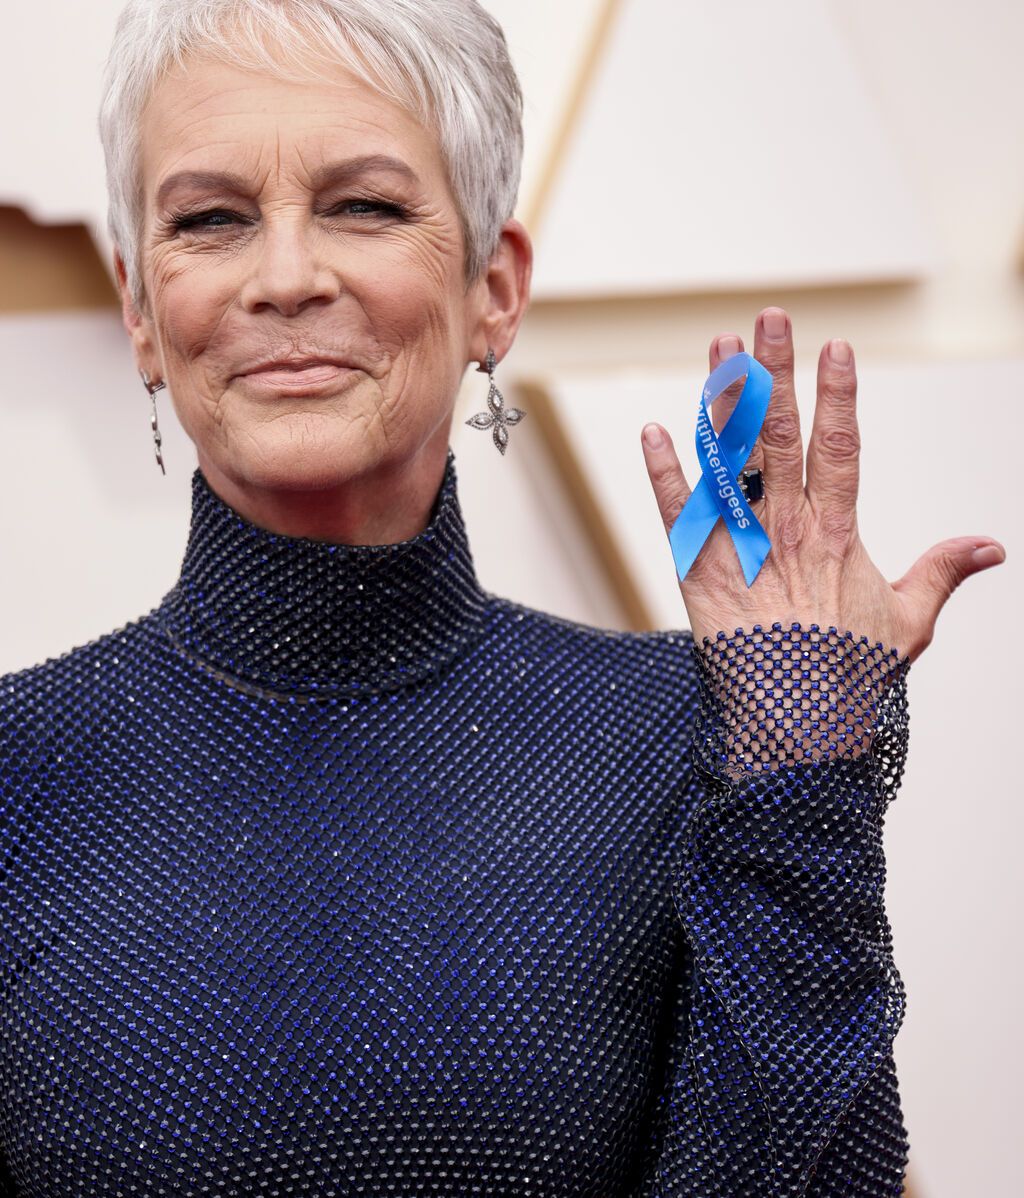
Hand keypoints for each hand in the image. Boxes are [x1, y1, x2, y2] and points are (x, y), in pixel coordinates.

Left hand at [642, 307, 1005, 660]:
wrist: (796, 724)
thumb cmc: (852, 672)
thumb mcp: (909, 621)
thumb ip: (942, 572)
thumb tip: (992, 546)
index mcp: (837, 533)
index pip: (840, 449)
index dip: (838, 396)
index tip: (837, 347)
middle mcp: (786, 528)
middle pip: (780, 437)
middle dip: (776, 373)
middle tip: (770, 319)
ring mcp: (740, 545)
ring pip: (729, 460)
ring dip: (722, 401)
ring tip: (719, 348)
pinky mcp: (699, 570)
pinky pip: (679, 514)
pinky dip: (663, 474)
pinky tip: (652, 431)